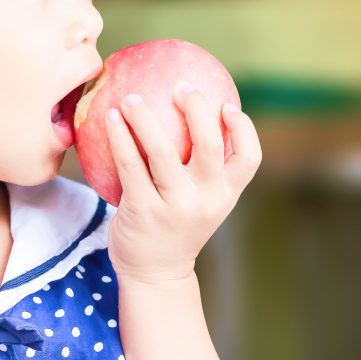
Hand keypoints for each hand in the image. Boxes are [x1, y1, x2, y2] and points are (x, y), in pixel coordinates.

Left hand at [105, 82, 261, 285]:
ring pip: (163, 152)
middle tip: (179, 86)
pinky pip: (130, 165)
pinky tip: (111, 118)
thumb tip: (191, 112)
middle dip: (196, 109)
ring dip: (146, 119)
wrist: (154, 273)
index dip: (244, 129)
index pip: (250, 159)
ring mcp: (173, 207)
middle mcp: (205, 200)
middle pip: (208, 146)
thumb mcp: (201, 202)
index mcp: (225, 195)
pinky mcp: (143, 211)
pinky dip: (120, 137)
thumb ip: (203, 169)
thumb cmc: (175, 224)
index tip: (227, 105)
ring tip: (132, 98)